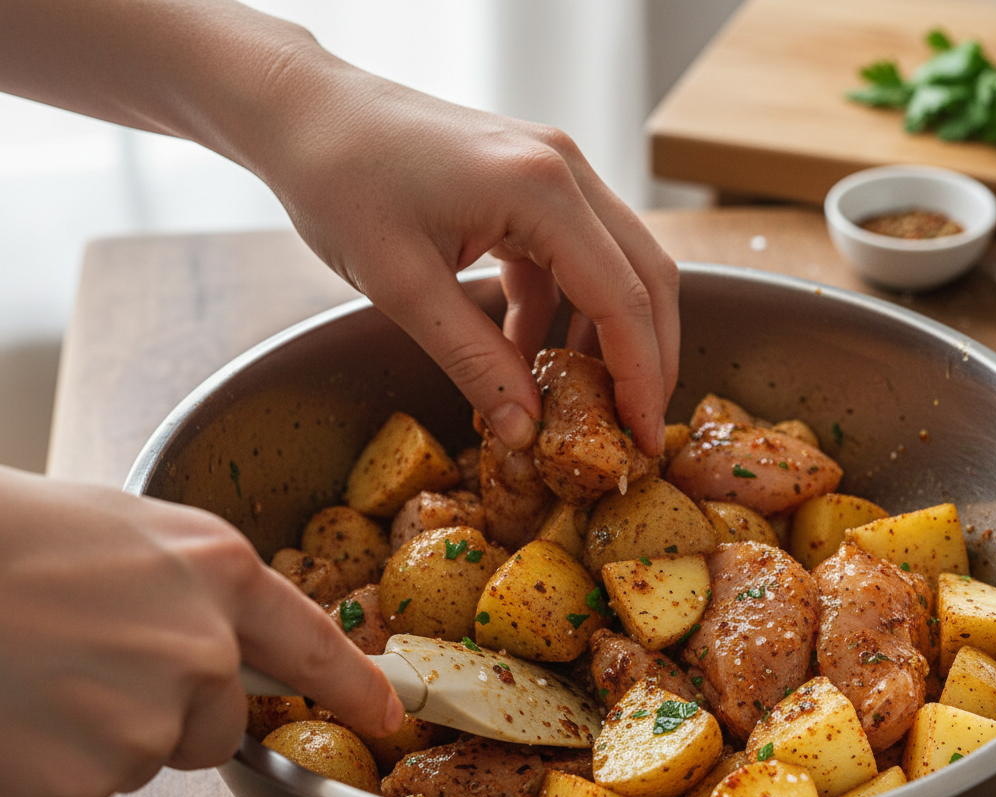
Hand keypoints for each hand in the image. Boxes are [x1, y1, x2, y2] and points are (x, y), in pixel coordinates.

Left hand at [0, 2, 677, 454]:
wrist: (305, 112)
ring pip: (617, 267)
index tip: (644, 439)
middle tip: (633, 430)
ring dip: (607, 337)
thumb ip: (473, 363)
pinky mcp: (531, 184)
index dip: (641, 378)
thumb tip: (525, 432)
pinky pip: (570, 259)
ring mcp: (553, 171)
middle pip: (645, 278)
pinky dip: (560, 313)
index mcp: (542, 189)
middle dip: (646, 360)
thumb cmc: (340, 182)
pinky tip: (528, 355)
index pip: (624, 299)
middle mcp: (566, 170)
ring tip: (582, 402)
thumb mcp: (403, 288)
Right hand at [0, 468, 402, 796]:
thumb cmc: (16, 537)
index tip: (387, 709)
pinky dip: (62, 757)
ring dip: (109, 730)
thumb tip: (225, 633)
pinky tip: (25, 706)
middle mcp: (205, 647)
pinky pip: (95, 781)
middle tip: (96, 663)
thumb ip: (200, 586)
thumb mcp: (133, 532)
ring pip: (153, 752)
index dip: (354, 683)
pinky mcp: (94, 773)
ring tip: (46, 671)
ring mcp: (153, 715)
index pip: (313, 644)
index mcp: (220, 573)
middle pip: (220, 721)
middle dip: (174, 710)